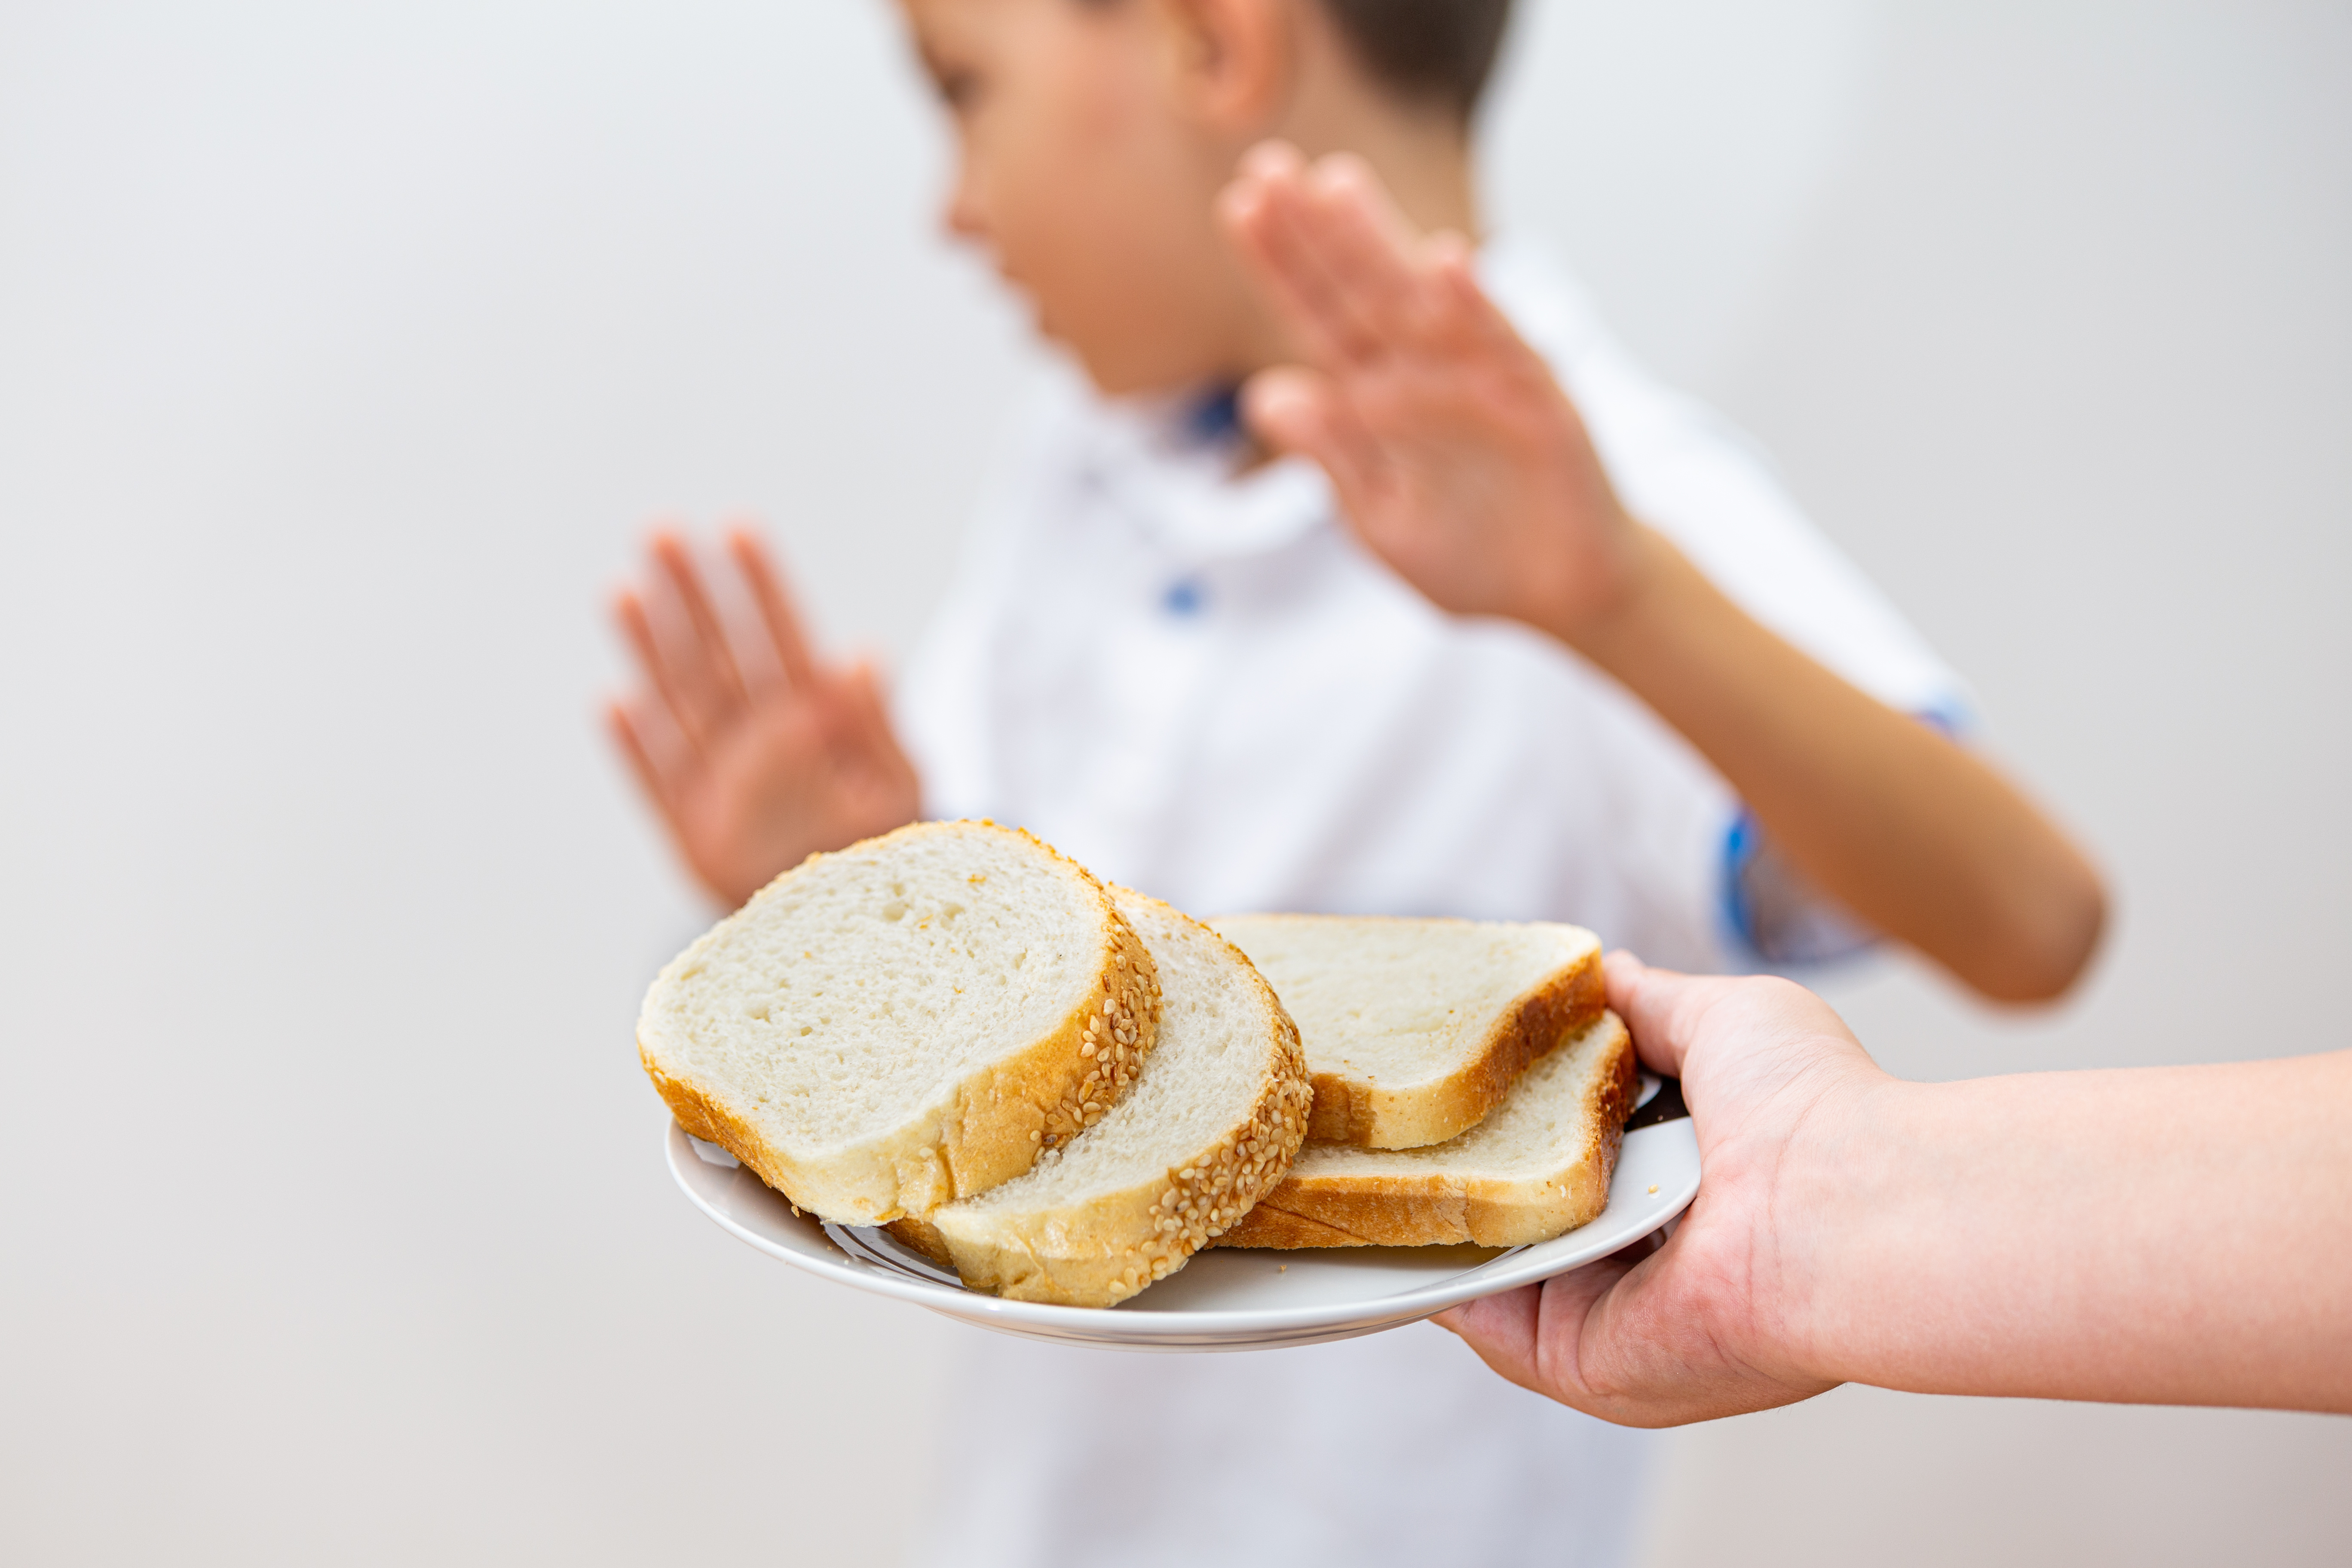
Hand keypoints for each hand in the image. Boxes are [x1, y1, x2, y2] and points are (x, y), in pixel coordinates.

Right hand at [607, 529, 919, 906]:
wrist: (861, 930)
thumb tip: (856, 655)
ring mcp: (719, 780)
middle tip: (661, 532)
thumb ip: (877, 725)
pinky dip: (637, 746)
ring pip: (680, 700)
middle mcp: (756, 738)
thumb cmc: (886, 849)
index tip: (738, 528)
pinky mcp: (690, 830)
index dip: (760, 585)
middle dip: (692, 593)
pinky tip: (615, 702)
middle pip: (718, 653)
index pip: (780, 637)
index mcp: (811, 716)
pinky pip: (657, 781)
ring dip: (650, 647)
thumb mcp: (901, 786)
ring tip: (624, 590)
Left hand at [1218, 141, 1648, 641]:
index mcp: (1374, 397)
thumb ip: (1330, 456)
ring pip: (1424, 302)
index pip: (1316, 317)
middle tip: (1269, 166)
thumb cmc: (1466, 555)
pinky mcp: (1537, 401)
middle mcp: (1423, 372)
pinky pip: (1503, 346)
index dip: (1280, 264)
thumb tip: (1262, 395)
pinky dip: (1476, 306)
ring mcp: (1480, 378)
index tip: (1238, 207)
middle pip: (1360, 290)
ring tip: (1339, 187)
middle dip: (1317, 231)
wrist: (1556, 595)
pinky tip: (1447, 263)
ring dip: (1384, 245)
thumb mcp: (1379, 518)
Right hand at [1433, 954, 1887, 1426]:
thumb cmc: (1811, 1106)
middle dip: (1464, 1169)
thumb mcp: (1727, 1019)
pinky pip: (1484, 1320)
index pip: (1583, 1162)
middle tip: (1397, 1116)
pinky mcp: (1580, 1358)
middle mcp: (1651, 1263)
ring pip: (1494, 1267)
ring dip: (1437, 1216)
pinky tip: (1405, 1213)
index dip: (1521, 1122)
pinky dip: (1436, 1275)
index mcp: (1688, 1194)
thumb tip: (1600, 974)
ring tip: (1370, 1154)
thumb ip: (1653, 1004)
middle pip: (1527, 1216)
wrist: (1843, 1207)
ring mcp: (1611, 1315)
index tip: (1459, 1079)